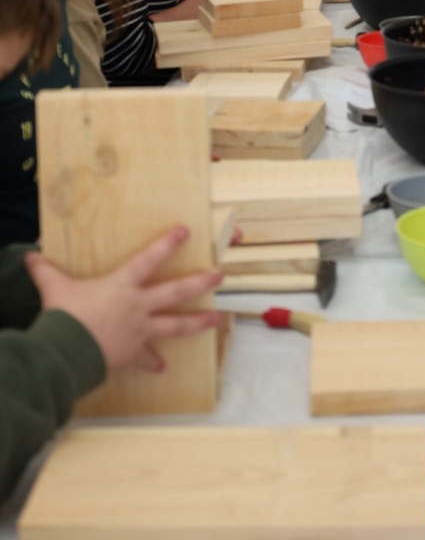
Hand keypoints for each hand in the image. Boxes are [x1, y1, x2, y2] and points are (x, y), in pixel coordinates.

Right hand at [25, 227, 221, 372]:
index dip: (168, 243)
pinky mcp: (132, 352)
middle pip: (176, 290)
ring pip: (175, 324)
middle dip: (200, 281)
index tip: (186, 231)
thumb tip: (30, 257)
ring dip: (196, 322)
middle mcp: (137, 304)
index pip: (150, 258)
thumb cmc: (65, 315)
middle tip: (221, 275)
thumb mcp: (55, 287)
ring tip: (215, 319)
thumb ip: (46, 270)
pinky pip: (146, 357)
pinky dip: (153, 362)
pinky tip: (162, 367)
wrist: (67, 350)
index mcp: (123, 284)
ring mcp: (139, 329)